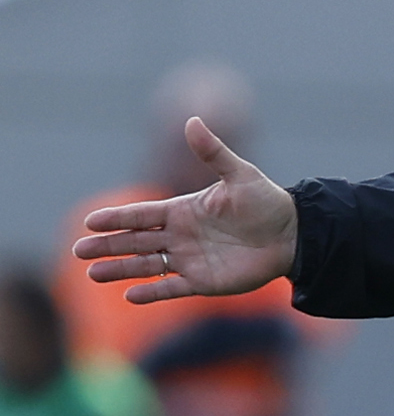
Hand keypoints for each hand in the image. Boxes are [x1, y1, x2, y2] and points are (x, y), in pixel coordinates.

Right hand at [72, 117, 297, 303]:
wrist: (293, 234)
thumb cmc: (266, 202)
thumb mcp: (240, 174)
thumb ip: (213, 151)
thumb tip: (193, 120)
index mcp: (183, 210)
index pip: (141, 215)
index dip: (116, 218)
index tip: (90, 222)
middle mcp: (180, 235)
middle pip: (135, 241)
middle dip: (107, 246)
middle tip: (78, 251)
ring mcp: (190, 259)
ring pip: (146, 266)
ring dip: (120, 269)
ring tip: (93, 274)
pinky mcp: (204, 282)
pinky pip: (173, 288)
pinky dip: (153, 293)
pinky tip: (130, 296)